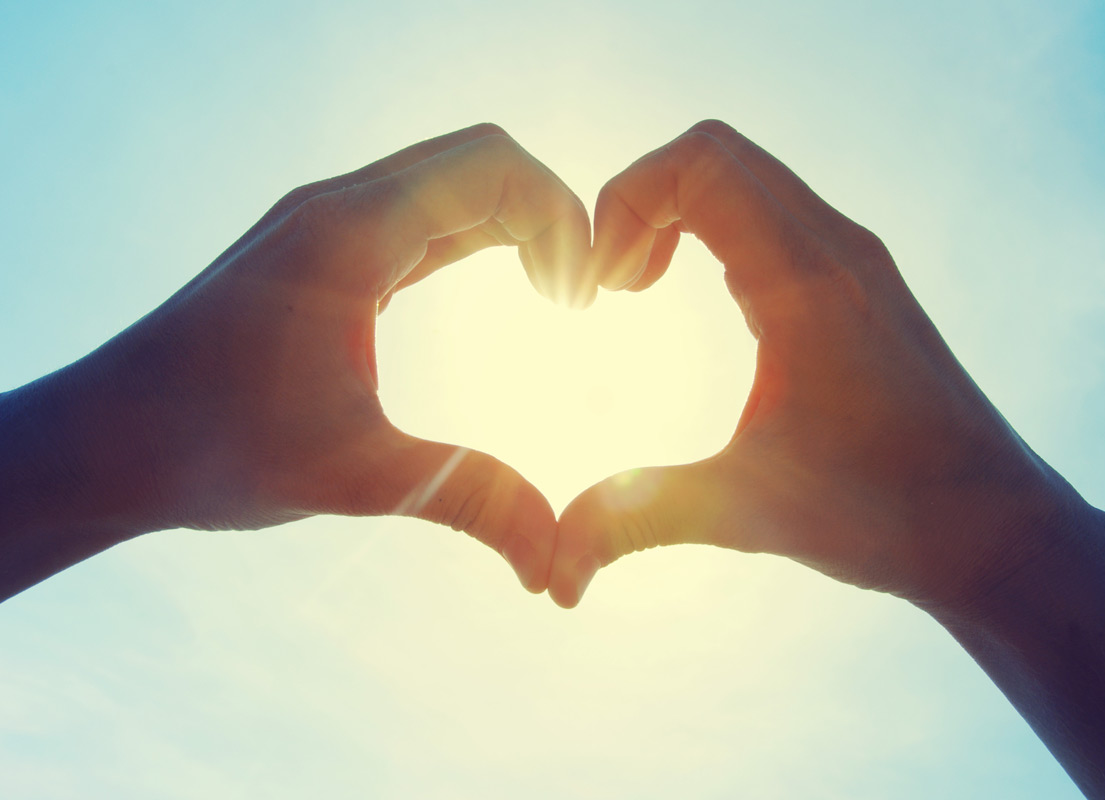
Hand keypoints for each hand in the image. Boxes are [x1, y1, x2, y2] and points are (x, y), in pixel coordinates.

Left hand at [2, 124, 590, 597]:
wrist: (105, 443)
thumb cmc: (211, 448)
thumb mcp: (359, 477)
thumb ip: (473, 502)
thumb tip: (558, 565)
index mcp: (349, 234)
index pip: (492, 167)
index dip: (562, 218)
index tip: (582, 303)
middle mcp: (336, 209)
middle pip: (478, 158)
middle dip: (548, 213)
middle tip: (577, 297)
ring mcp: (323, 224)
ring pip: (449, 180)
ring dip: (514, 222)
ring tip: (555, 296)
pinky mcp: (317, 251)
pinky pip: (419, 215)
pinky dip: (477, 236)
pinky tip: (503, 289)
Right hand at [549, 120, 1073, 608]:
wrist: (996, 530)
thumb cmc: (887, 512)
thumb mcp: (745, 509)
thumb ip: (637, 520)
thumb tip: (554, 574)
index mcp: (804, 280)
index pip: (699, 163)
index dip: (625, 201)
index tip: (602, 287)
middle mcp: (837, 248)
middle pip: (717, 153)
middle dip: (642, 200)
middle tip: (613, 283)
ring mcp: (858, 260)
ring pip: (750, 178)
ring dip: (681, 212)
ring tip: (641, 288)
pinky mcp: (866, 283)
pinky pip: (777, 212)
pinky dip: (720, 230)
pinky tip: (704, 302)